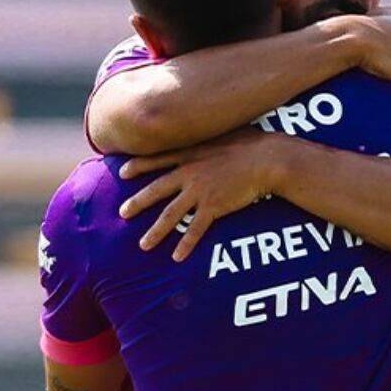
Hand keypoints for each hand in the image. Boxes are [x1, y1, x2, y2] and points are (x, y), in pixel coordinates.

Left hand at [117, 129, 287, 260]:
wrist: (268, 159)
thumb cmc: (252, 144)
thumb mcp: (225, 133)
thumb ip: (211, 138)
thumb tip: (212, 136)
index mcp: (191, 153)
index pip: (157, 159)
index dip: (138, 166)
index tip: (122, 172)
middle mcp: (190, 173)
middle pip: (156, 190)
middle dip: (137, 203)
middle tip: (122, 213)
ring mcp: (200, 191)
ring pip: (170, 215)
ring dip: (155, 232)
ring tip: (143, 245)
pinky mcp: (214, 207)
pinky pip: (195, 230)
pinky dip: (185, 245)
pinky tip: (177, 257)